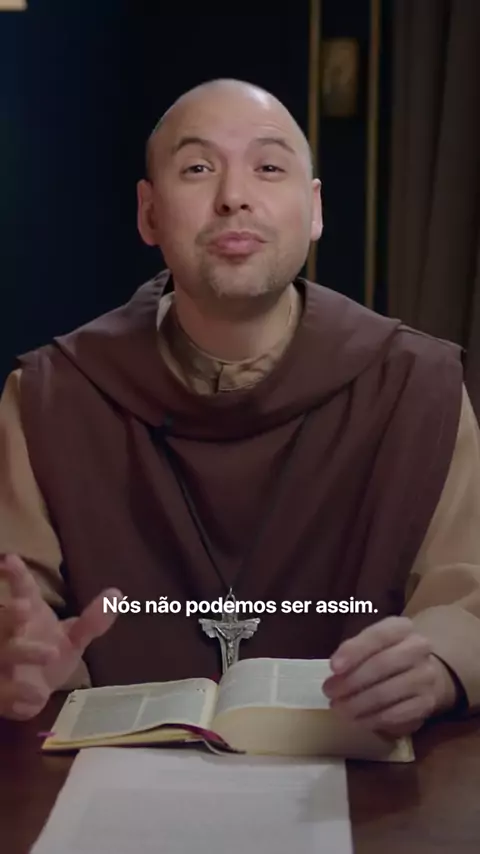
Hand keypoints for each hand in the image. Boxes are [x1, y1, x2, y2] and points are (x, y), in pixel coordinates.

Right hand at [0, 554, 120, 720]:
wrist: (34, 693)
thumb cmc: (50, 654)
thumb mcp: (74, 638)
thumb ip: (92, 621)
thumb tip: (116, 593)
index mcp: (29, 615)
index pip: (21, 590)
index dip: (15, 575)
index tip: (9, 558)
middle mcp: (10, 635)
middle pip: (3, 620)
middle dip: (10, 613)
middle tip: (23, 607)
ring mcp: (2, 662)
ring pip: (4, 653)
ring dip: (23, 652)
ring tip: (52, 653)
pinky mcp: (1, 690)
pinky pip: (4, 691)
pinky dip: (19, 694)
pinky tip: (38, 696)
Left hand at [323, 616, 457, 736]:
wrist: (421, 671)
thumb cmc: (387, 653)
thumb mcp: (372, 642)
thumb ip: (354, 651)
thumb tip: (336, 672)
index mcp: (402, 627)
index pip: (378, 636)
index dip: (354, 651)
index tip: (333, 667)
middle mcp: (419, 648)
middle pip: (381, 665)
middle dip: (350, 681)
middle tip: (329, 691)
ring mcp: (425, 676)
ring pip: (387, 692)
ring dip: (357, 703)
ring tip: (338, 708)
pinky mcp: (427, 703)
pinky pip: (395, 714)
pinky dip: (372, 719)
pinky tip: (356, 720)